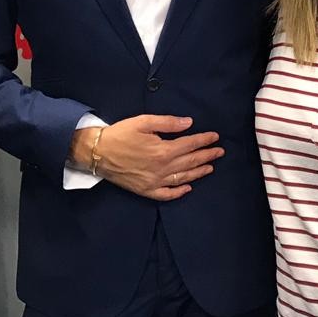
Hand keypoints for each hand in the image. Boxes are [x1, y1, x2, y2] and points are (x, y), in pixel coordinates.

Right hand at [81, 114, 222, 200]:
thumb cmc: (120, 134)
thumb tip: (189, 123)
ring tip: (210, 168)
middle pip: (190, 162)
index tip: (216, 137)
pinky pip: (166, 194)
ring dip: (198, 173)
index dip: (204, 140)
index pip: (190, 145)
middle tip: (220, 152)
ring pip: (182, 178)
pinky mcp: (146, 190)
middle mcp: (162, 168)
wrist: (97, 152)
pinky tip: (187, 188)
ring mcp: (154, 182)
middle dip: (207, 156)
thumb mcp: (144, 122)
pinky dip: (179, 192)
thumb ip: (168, 123)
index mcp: (163, 150)